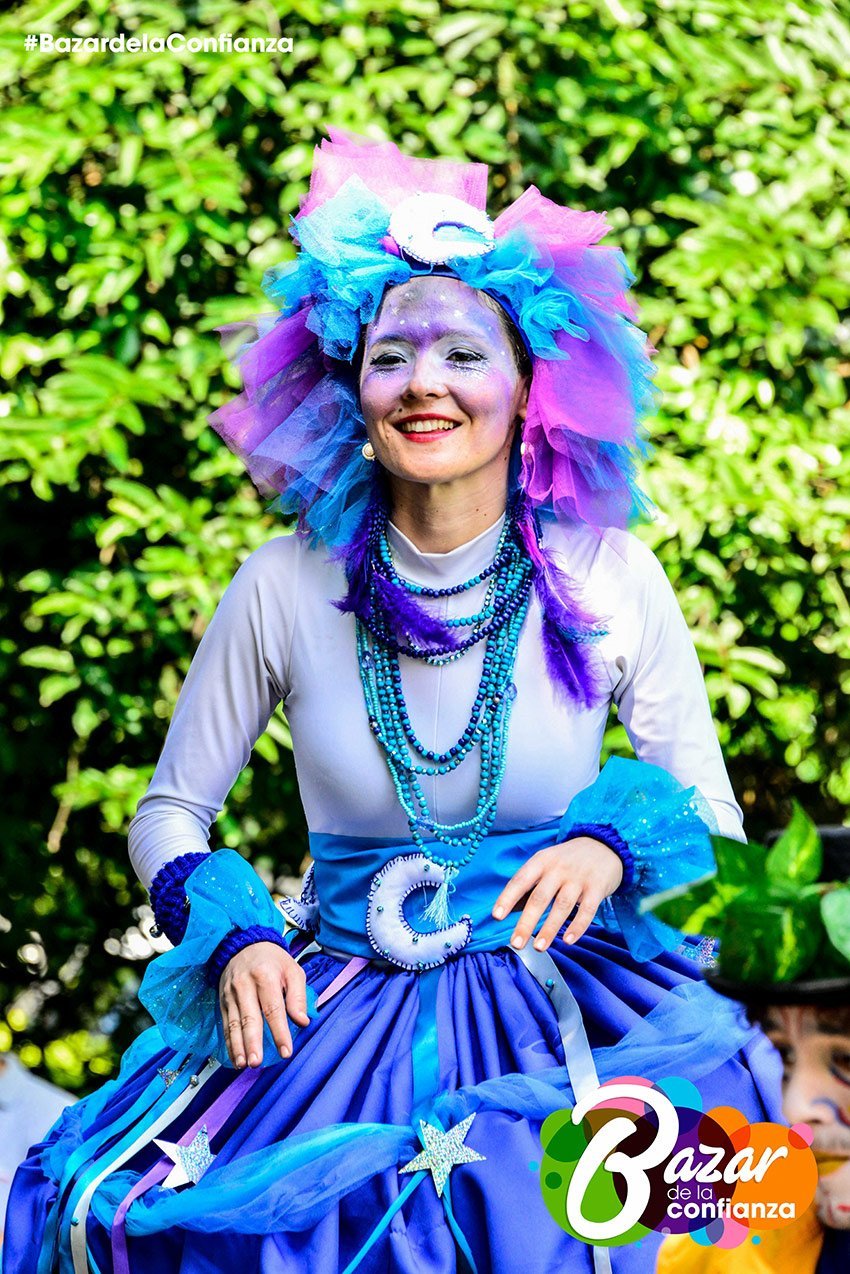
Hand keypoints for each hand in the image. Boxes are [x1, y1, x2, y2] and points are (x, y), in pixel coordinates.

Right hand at [218, 942, 309, 1068]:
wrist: (243, 944)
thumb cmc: (272, 961)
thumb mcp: (292, 970)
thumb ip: (298, 996)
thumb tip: (302, 1021)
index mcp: (265, 976)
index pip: (273, 1008)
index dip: (279, 1032)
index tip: (286, 1051)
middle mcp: (245, 985)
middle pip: (249, 1017)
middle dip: (252, 1042)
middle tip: (256, 1063)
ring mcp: (231, 993)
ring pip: (234, 1023)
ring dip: (238, 1046)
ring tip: (243, 1064)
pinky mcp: (223, 1000)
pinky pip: (225, 1024)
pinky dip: (229, 1043)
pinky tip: (235, 1057)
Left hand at [491, 836, 623, 951]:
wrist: (605, 845)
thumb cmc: (568, 860)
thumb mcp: (547, 862)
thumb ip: (531, 884)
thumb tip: (509, 910)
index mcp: (541, 861)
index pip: (521, 880)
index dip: (507, 898)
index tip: (497, 916)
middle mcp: (558, 868)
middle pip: (539, 897)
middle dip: (526, 922)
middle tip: (516, 943)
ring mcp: (579, 878)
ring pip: (562, 906)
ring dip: (549, 929)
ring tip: (538, 947)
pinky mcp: (597, 887)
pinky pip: (587, 910)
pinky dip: (578, 927)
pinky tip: (568, 941)